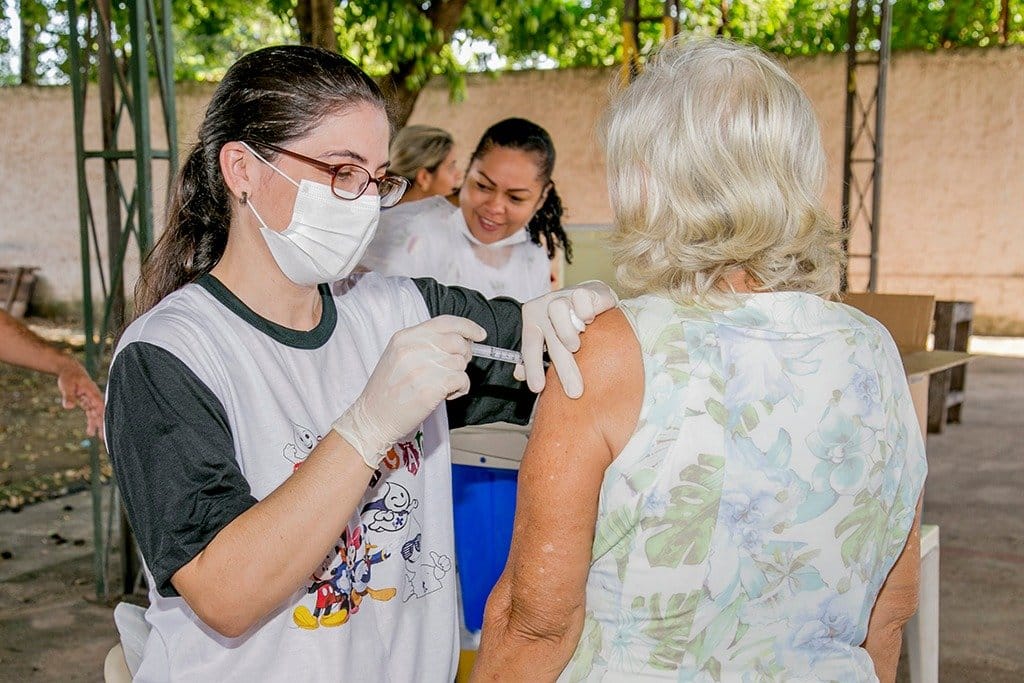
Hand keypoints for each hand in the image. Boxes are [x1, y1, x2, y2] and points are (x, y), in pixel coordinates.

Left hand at [56, 358, 104, 441]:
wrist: (69, 369)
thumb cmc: (69, 376)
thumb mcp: (67, 385)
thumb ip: (68, 396)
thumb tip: (68, 407)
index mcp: (93, 393)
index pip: (100, 407)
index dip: (103, 417)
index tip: (105, 427)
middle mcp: (94, 397)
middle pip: (100, 413)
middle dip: (103, 424)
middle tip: (104, 438)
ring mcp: (91, 400)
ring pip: (96, 414)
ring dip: (97, 425)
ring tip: (98, 438)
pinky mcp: (87, 402)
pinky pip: (91, 413)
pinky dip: (91, 422)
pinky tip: (90, 432)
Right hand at [333, 315, 485, 467]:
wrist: (373, 418)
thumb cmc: (387, 390)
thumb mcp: (398, 356)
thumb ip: (425, 344)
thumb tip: (460, 341)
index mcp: (405, 337)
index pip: (444, 322)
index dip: (467, 326)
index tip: (479, 334)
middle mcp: (413, 348)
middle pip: (457, 342)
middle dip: (464, 355)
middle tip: (454, 369)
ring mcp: (422, 368)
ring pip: (461, 363)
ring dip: (458, 376)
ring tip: (442, 386)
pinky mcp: (431, 388)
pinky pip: (462, 380)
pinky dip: (460, 389)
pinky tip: (446, 395)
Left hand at [515, 281, 617, 398]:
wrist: (590, 296)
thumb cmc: (568, 324)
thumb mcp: (549, 340)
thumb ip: (534, 357)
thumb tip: (518, 375)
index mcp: (532, 319)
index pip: (530, 346)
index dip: (533, 368)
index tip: (538, 388)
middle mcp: (544, 307)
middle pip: (551, 339)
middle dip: (563, 367)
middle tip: (575, 391)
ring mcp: (564, 296)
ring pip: (559, 312)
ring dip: (568, 333)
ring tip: (576, 347)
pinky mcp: (584, 290)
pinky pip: (581, 300)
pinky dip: (585, 312)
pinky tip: (590, 320)